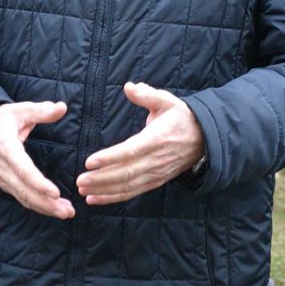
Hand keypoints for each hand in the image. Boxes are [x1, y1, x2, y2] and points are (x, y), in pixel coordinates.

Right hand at [0, 101, 74, 219]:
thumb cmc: (2, 119)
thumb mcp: (20, 110)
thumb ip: (41, 111)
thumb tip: (62, 107)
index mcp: (6, 148)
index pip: (22, 170)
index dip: (38, 183)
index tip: (55, 193)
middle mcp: (2, 168)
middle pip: (24, 190)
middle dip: (46, 203)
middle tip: (68, 212)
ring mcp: (2, 178)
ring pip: (23, 197)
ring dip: (44, 208)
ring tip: (66, 213)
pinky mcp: (5, 183)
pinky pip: (21, 197)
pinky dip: (38, 205)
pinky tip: (54, 209)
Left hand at [76, 82, 204, 204]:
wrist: (204, 139)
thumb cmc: (180, 117)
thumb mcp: (167, 101)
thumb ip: (147, 95)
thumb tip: (129, 86)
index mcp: (156, 139)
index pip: (130, 151)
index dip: (110, 158)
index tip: (90, 161)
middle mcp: (156, 160)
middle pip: (126, 173)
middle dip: (101, 178)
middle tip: (80, 179)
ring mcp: (156, 173)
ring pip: (128, 186)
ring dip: (104, 190)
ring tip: (82, 190)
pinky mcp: (155, 181)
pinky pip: (132, 192)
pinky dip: (113, 197)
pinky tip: (95, 199)